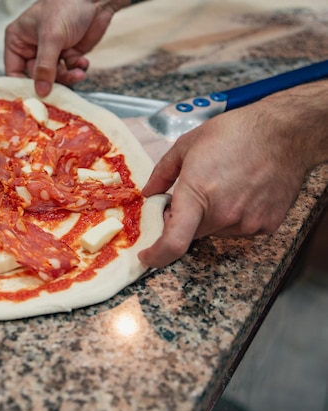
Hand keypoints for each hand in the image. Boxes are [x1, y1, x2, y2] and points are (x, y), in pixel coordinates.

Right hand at [4, 0, 127, 96]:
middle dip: (51, 82)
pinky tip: (82, 62)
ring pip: (54, 77)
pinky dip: (77, 69)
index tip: (34, 98)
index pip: (13, 71)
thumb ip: (45, 67)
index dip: (23, 86)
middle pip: (36, 78)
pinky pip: (69, 71)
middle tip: (62, 89)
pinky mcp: (67, 54)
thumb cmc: (66, 6)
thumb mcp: (51, 37)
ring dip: (68, 77)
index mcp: (18, 40)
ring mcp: (50, 52)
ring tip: (78, 71)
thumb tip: (40, 92)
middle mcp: (32, 48)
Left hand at [138, 81, 327, 267]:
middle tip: (191, 194)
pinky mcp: (266, 225)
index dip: (156, 256)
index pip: (173, 242)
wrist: (284, 132)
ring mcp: (247, 223)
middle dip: (183, 220)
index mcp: (197, 195)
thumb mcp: (187, 145)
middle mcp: (223, 214)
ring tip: (223, 185)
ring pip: (215, 231)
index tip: (147, 256)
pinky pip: (238, 229)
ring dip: (210, 217)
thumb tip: (150, 192)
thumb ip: (163, 172)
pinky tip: (242, 191)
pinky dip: (233, 217)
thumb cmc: (235, 133)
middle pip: (191, 233)